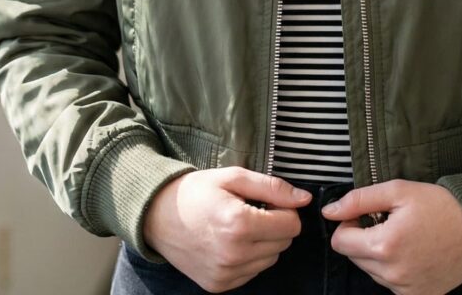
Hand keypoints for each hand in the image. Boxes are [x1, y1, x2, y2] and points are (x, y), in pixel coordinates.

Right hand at [142, 166, 312, 291]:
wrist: (157, 216)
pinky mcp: (219, 286)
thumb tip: (304, 199)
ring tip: (239, 225)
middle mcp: (234, 254)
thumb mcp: (234, 177)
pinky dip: (249, 257)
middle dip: (276, 225)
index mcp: (239, 224)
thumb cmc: (196, 191)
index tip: (268, 201)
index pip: (291, 225)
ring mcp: (225, 274)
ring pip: (270, 260)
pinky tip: (230, 241)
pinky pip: (252, 273)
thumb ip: (272, 187)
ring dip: (264, 242)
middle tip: (252, 210)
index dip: (285, 209)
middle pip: (284, 244)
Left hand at [321, 179, 461, 294]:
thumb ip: (359, 200)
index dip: (349, 224)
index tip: (367, 215)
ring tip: (404, 236)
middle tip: (389, 223)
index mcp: (384, 247)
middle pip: (354, 258)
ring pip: (371, 272)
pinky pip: (390, 284)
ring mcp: (404, 291)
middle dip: (364, 239)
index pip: (340, 243)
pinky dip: (394, 268)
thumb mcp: (398, 191)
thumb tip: (329, 211)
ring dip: (379, 254)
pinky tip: (412, 252)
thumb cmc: (438, 206)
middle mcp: (392, 275)